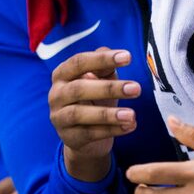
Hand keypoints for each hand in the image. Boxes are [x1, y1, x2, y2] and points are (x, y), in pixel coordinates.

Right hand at [48, 48, 140, 180]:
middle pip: (79, 88)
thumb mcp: (100, 79)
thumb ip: (104, 66)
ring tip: (131, 114)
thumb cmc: (94, 97)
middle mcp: (56, 94)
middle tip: (136, 88)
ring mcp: (59, 117)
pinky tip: (130, 126)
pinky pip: (90, 133)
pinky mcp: (69, 137)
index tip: (128, 57)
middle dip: (109, 88)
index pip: (80, 62)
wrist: (84, 134)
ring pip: (80, 114)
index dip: (102, 59)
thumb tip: (110, 57)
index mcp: (62, 73)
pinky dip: (111, 130)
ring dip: (108, 114)